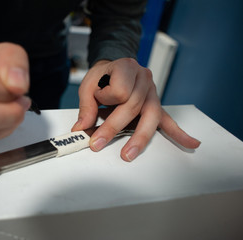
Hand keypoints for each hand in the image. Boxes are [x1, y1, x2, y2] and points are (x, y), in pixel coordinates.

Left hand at [72, 58, 200, 160]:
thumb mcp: (89, 84)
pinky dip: (179, 133)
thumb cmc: (104, 76)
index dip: (105, 98)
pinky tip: (191, 143)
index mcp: (127, 67)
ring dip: (139, 138)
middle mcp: (143, 79)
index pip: (119, 89)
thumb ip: (86, 105)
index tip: (97, 99)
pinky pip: (169, 119)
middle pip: (133, 106)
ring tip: (129, 154)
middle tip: (97, 144)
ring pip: (151, 116)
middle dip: (113, 128)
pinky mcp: (156, 105)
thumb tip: (81, 128)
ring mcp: (153, 93)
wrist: (115, 68)